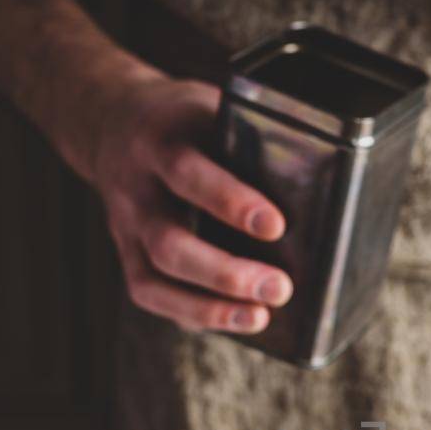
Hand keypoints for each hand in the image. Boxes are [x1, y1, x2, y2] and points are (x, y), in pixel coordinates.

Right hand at [84, 72, 291, 332]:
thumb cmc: (183, 120)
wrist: (111, 121)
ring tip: (259, 317)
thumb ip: (249, 140)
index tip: (276, 227)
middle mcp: (135, 189)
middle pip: (169, 242)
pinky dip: (189, 313)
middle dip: (225, 273)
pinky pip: (149, 293)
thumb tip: (319, 181)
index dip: (230, 202)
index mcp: (159, 142)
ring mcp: (124, 227)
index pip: (188, 174)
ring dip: (208, 307)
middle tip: (279, 288)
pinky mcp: (125, 253)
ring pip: (154, 279)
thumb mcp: (210, 109)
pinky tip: (230, 320)